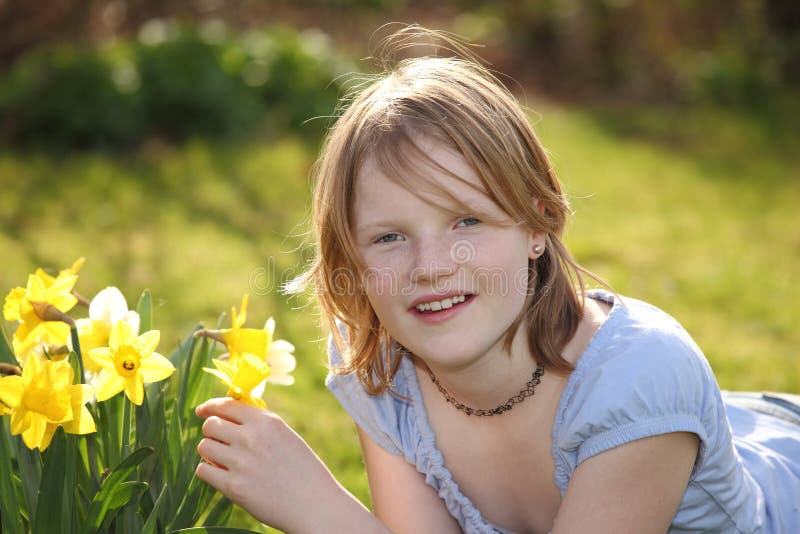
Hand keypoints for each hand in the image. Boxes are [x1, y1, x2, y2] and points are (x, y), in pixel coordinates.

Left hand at [196, 398, 381, 532]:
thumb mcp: (285, 436)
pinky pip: (203, 471)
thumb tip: (229, 417)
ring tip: (224, 461)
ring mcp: (241, 462)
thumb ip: (259, 426)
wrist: (314, 503)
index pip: (227, 405)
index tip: (202, 411)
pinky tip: (222, 475)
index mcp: (266, 421)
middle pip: (211, 425)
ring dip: (210, 452)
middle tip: (220, 442)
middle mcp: (251, 437)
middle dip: (212, 432)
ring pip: (204, 447)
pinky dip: (209, 472)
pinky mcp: (233, 486)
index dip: (210, 406)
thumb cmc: (303, 470)